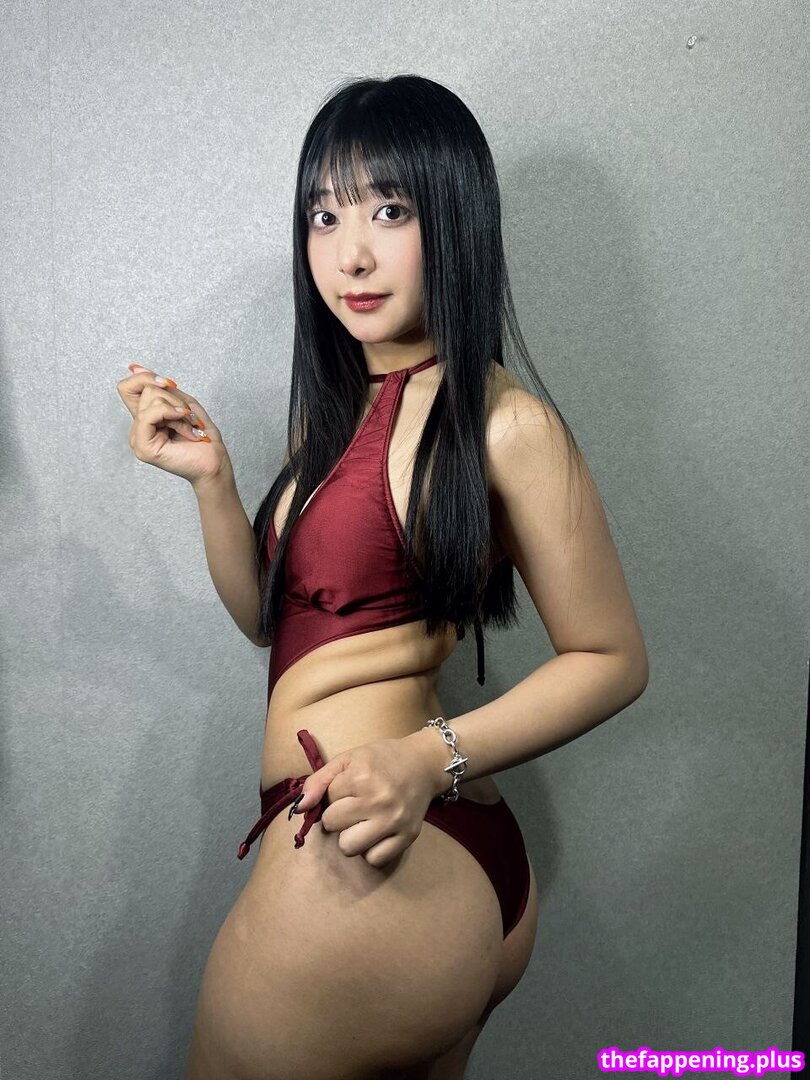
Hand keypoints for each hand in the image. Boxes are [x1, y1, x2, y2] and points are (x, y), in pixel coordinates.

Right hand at [116, 363, 231, 486]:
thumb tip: (134, 367)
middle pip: (144, 389)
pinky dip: (171, 414)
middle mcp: (138, 427)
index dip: (146, 377)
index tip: (170, 385)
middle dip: (173, 397)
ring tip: (188, 426)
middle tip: (187, 416)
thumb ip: (159, 386)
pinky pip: (149, 415)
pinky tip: (185, 427)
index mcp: (144, 417)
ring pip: (150, 399)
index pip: (128, 386)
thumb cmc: (202, 436)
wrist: (213, 461)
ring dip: (177, 408)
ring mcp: (137, 437)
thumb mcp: (182, 401)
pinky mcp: (142, 446)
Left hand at [294, 732, 448, 867]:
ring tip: (363, 820)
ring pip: (348, 847)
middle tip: (355, 803)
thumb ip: (319, 780)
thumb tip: (299, 810)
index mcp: (362, 777)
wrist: (424, 764)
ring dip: (350, 836)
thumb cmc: (382, 760)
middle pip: (332, 824)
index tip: (349, 786)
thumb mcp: (348, 759)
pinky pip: (374, 859)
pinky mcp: (407, 837)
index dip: (333, 793)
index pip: (325, 800)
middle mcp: (379, 801)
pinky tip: (377, 832)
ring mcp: (394, 822)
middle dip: (338, 815)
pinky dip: (371, 849)